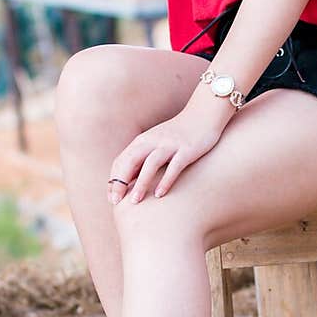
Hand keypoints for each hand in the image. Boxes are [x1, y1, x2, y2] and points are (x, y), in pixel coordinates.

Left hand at [107, 105, 230, 203]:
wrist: (204, 114)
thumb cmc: (179, 134)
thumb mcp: (156, 143)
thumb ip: (144, 158)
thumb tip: (131, 182)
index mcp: (142, 141)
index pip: (121, 161)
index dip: (114, 180)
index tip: (112, 198)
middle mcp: (153, 141)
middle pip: (130, 161)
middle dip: (121, 182)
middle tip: (117, 202)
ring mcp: (170, 144)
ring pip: (150, 164)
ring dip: (141, 183)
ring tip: (135, 201)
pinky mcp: (186, 149)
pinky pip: (174, 166)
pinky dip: (165, 180)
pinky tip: (160, 195)